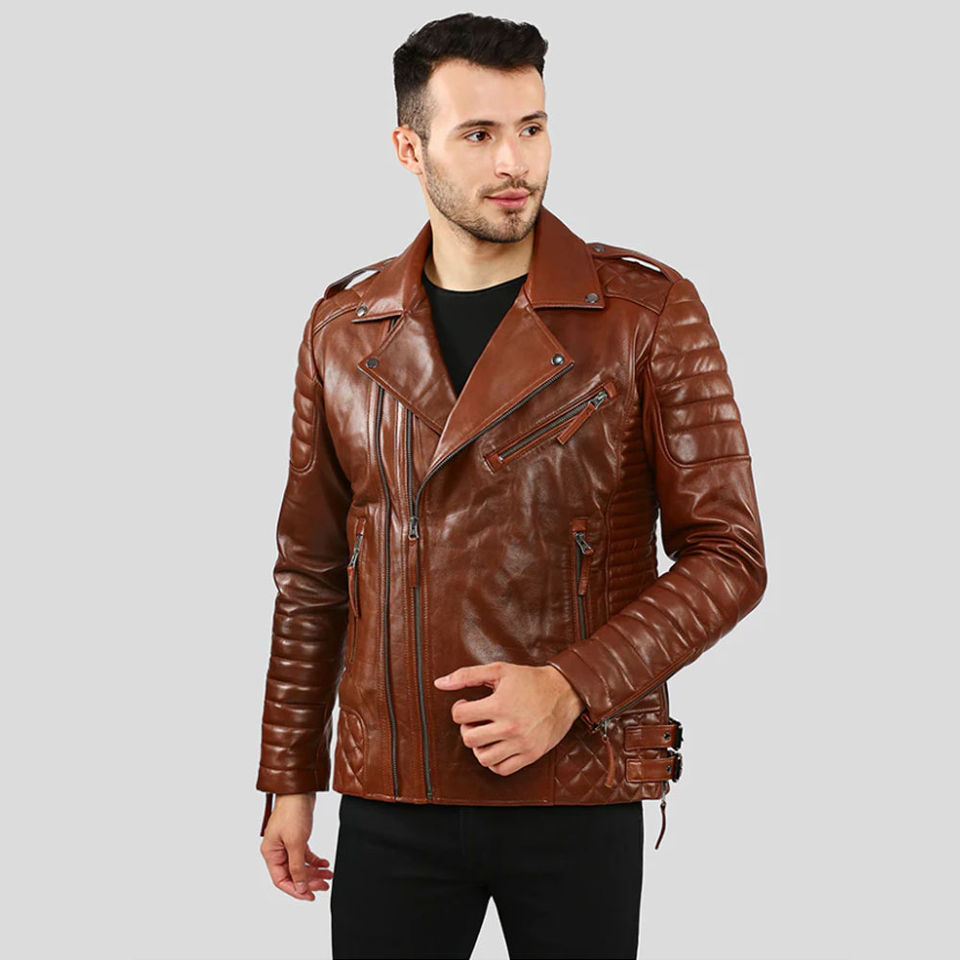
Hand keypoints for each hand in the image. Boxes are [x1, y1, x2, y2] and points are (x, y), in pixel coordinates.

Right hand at [260, 792, 332, 899]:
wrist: (300, 790)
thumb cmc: (292, 812)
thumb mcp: (296, 843)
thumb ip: (297, 867)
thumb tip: (300, 887)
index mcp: (271, 853)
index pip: (281, 880)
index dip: (296, 890)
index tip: (310, 896)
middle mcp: (277, 850)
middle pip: (292, 874)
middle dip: (309, 881)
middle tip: (324, 885)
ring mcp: (286, 844)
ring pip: (300, 865)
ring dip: (314, 871)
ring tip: (328, 875)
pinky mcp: (296, 837)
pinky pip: (305, 855)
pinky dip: (315, 860)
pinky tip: (325, 863)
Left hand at [433, 662, 585, 775]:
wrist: (564, 692)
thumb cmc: (529, 680)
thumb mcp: (499, 670)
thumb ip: (466, 675)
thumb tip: (438, 683)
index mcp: (500, 704)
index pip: (460, 715)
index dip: (459, 708)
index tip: (467, 704)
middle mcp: (510, 727)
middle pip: (469, 739)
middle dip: (467, 728)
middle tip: (476, 720)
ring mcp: (521, 743)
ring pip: (483, 758)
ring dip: (479, 746)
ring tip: (486, 733)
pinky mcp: (530, 755)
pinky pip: (501, 769)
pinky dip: (493, 761)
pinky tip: (496, 745)